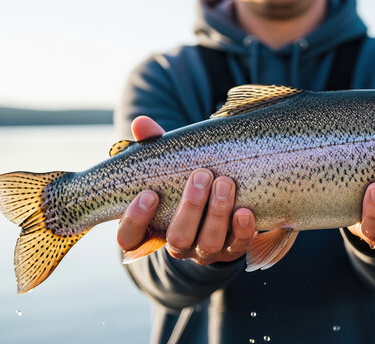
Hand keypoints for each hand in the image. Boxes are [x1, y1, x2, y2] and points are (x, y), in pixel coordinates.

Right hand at [117, 116, 255, 264]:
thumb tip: (141, 123)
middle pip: (177, 239)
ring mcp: (205, 251)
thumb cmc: (183, 179)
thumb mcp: (169, 164)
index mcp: (151, 228)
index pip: (129, 238)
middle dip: (191, 207)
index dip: (135, 221)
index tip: (149, 194)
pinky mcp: (232, 251)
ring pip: (208, 244)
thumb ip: (153, 146)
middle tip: (202, 174)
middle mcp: (177, 245)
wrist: (220, 201)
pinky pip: (238, 247)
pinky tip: (245, 211)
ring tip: (226, 183)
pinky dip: (242, 230)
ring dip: (218, 214)